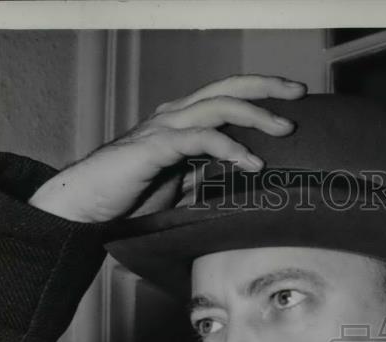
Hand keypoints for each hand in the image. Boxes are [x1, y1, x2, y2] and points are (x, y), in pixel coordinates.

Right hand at [28, 75, 305, 222]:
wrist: (85, 208)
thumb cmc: (127, 200)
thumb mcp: (176, 189)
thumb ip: (202, 179)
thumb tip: (236, 184)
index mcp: (181, 123)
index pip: (226, 97)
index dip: (259, 95)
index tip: (292, 103)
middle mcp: (174, 117)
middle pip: (228, 89)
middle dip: (266, 88)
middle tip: (300, 95)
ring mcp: (164, 129)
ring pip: (218, 107)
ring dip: (256, 116)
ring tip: (285, 129)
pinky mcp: (154, 147)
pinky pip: (200, 139)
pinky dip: (229, 149)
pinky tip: (252, 163)